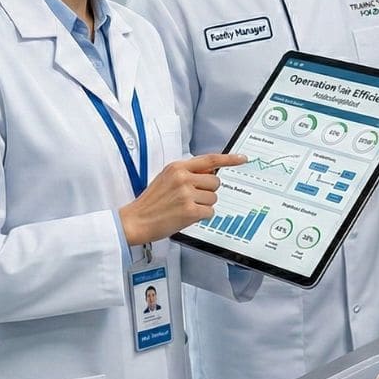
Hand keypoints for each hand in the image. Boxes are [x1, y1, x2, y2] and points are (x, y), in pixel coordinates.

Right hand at [119, 153, 247, 245]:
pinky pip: (209, 212)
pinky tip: (186, 216)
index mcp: (177, 167)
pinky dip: (201, 216)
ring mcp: (187, 194)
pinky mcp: (190, 211)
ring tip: (185, 208)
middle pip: (215, 183)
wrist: (136, 220)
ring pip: (213, 198)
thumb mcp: (165, 178)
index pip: (209, 160)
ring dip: (204, 205)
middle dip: (208, 192)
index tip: (242, 159)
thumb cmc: (151, 202)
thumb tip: (209, 174)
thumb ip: (186, 174)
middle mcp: (183, 178)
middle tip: (192, 198)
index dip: (229, 159)